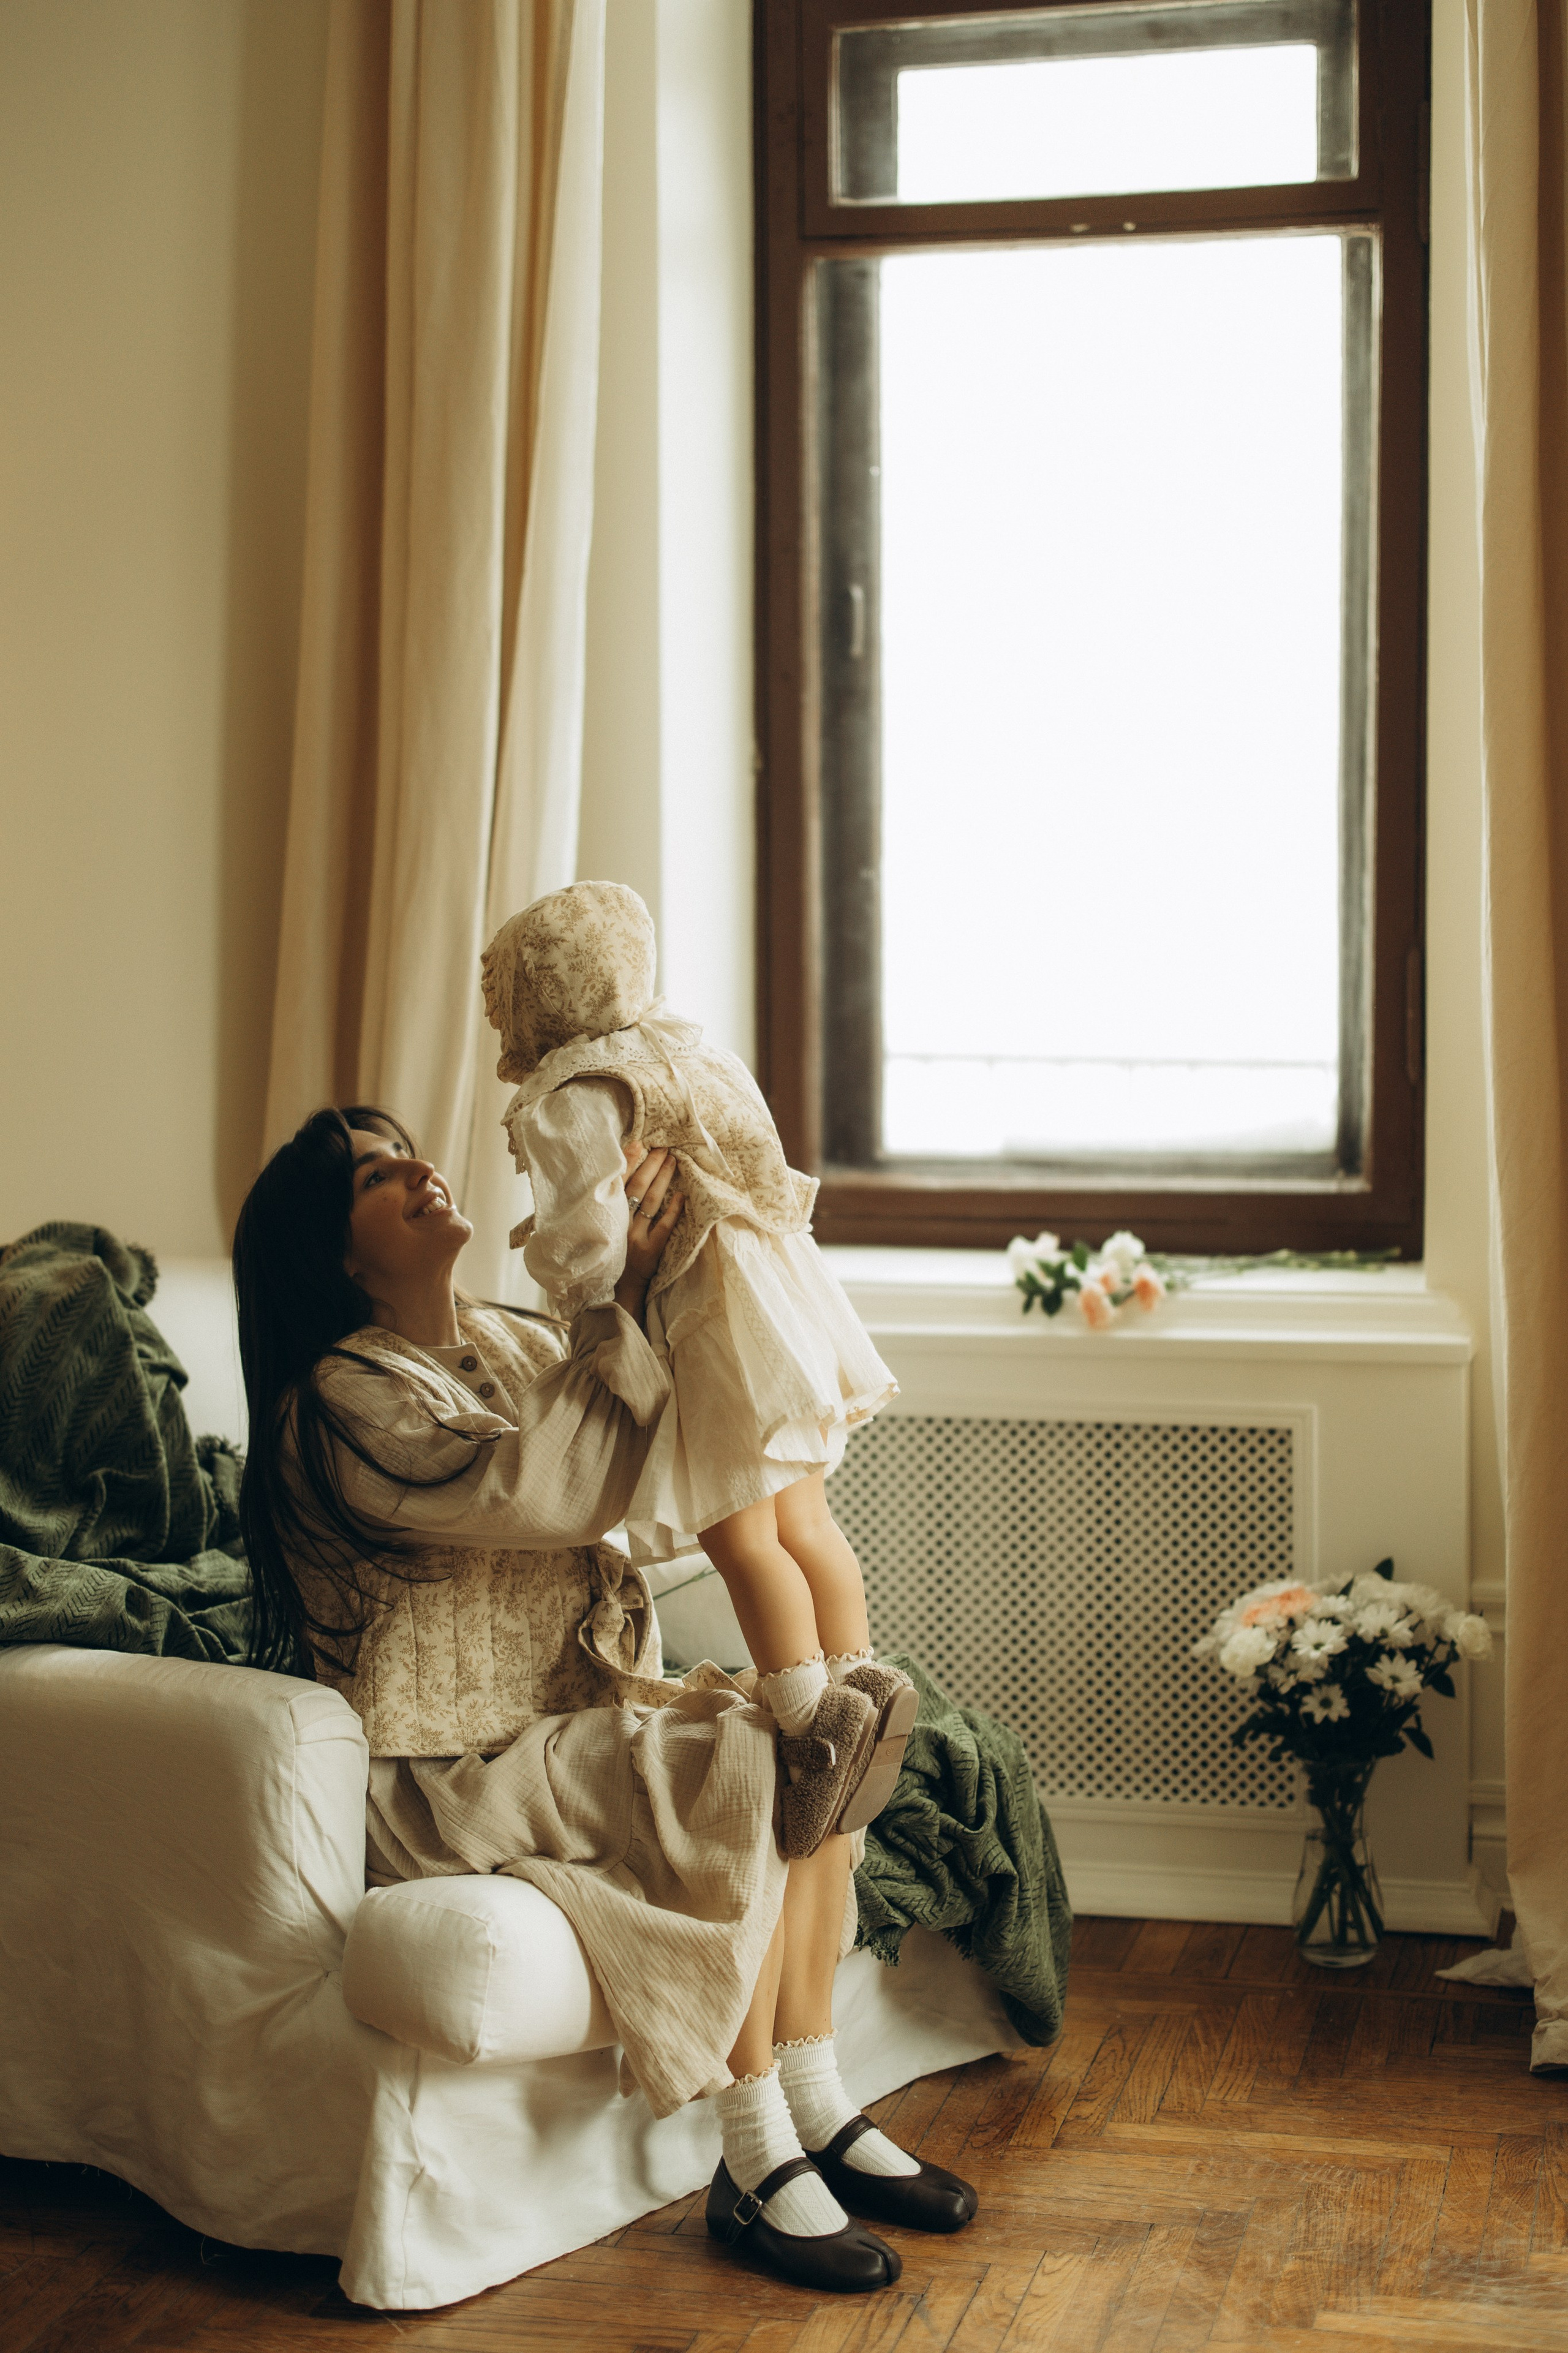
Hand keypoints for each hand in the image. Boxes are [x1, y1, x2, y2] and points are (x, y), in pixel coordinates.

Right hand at [614, 1144, 681, 1322]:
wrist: (611, 1293)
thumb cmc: (605, 1257)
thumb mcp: (597, 1230)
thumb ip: (601, 1207)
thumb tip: (611, 1177)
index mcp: (604, 1216)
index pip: (616, 1183)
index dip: (627, 1162)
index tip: (638, 1142)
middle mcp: (617, 1223)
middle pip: (636, 1187)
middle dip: (650, 1165)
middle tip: (663, 1147)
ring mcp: (634, 1237)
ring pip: (650, 1202)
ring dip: (663, 1179)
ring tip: (673, 1161)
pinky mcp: (649, 1252)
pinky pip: (663, 1227)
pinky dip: (673, 1211)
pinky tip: (682, 1196)